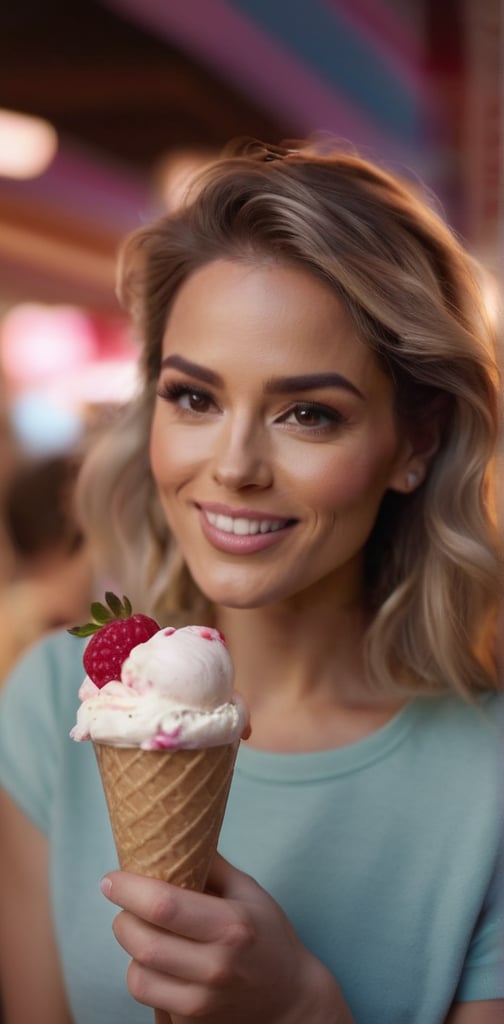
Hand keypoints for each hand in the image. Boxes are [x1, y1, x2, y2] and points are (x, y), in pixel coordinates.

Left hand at [101, 854, 348, 1022]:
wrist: (290, 1002)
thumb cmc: (269, 938)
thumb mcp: (250, 893)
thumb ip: (211, 865)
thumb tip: (172, 834)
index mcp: (231, 925)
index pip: (164, 906)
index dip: (129, 889)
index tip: (111, 878)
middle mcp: (216, 966)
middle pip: (142, 944)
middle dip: (123, 919)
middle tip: (126, 907)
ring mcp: (204, 1002)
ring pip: (138, 977)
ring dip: (131, 951)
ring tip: (143, 935)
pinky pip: (149, 1000)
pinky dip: (146, 977)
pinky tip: (160, 964)